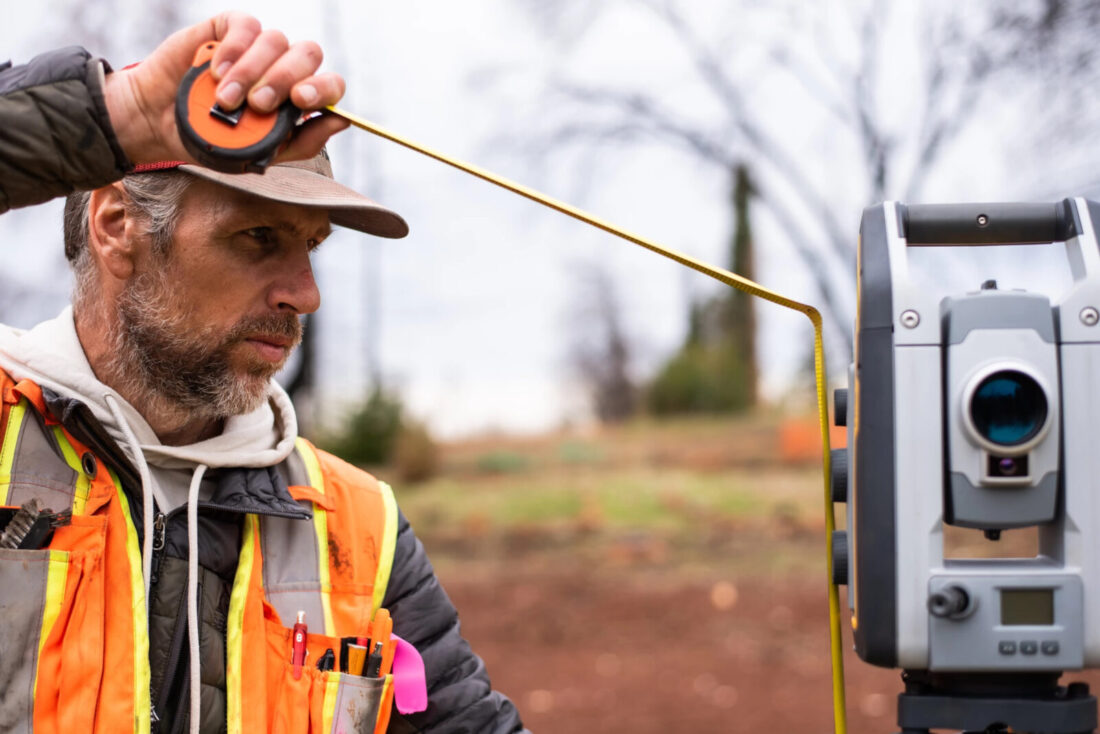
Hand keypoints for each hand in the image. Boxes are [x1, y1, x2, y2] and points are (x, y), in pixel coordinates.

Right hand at [103, 12, 349, 165]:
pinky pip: (246, 27)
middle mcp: (283, 68)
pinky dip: (234, 50)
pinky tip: (217, 72)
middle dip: (285, 80)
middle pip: (308, 54)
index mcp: (299, 97)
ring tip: (226, 100)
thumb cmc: (215, 140)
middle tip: (258, 104)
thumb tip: (342, 120)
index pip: (330, 83)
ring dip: (252, 72)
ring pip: (276, 41)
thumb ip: (303, 140)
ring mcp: (258, 47)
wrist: (161, 124)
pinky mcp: (230, 28)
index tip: (301, 99)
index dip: (323, 87)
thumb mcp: (261, 152)